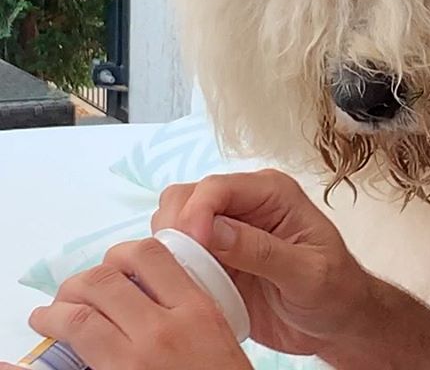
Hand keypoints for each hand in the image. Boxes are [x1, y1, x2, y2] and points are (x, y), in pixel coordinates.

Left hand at [2, 239, 251, 369]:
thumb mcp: (220, 337)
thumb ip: (193, 310)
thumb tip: (155, 295)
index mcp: (198, 310)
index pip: (151, 255)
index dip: (123, 252)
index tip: (115, 264)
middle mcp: (164, 329)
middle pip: (106, 279)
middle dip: (82, 280)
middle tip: (75, 293)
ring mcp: (135, 360)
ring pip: (80, 316)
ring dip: (56, 310)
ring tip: (49, 316)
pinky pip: (68, 363)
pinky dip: (34, 357)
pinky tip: (26, 355)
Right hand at [152, 169, 374, 356]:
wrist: (336, 321)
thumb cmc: (336, 290)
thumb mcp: (309, 273)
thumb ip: (263, 251)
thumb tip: (213, 230)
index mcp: (273, 192)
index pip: (219, 187)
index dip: (198, 212)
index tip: (194, 245)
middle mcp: (245, 203)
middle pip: (188, 197)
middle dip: (177, 228)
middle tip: (183, 267)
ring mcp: (226, 229)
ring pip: (174, 221)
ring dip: (171, 248)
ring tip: (186, 280)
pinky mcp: (214, 256)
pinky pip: (177, 253)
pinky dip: (172, 268)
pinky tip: (186, 288)